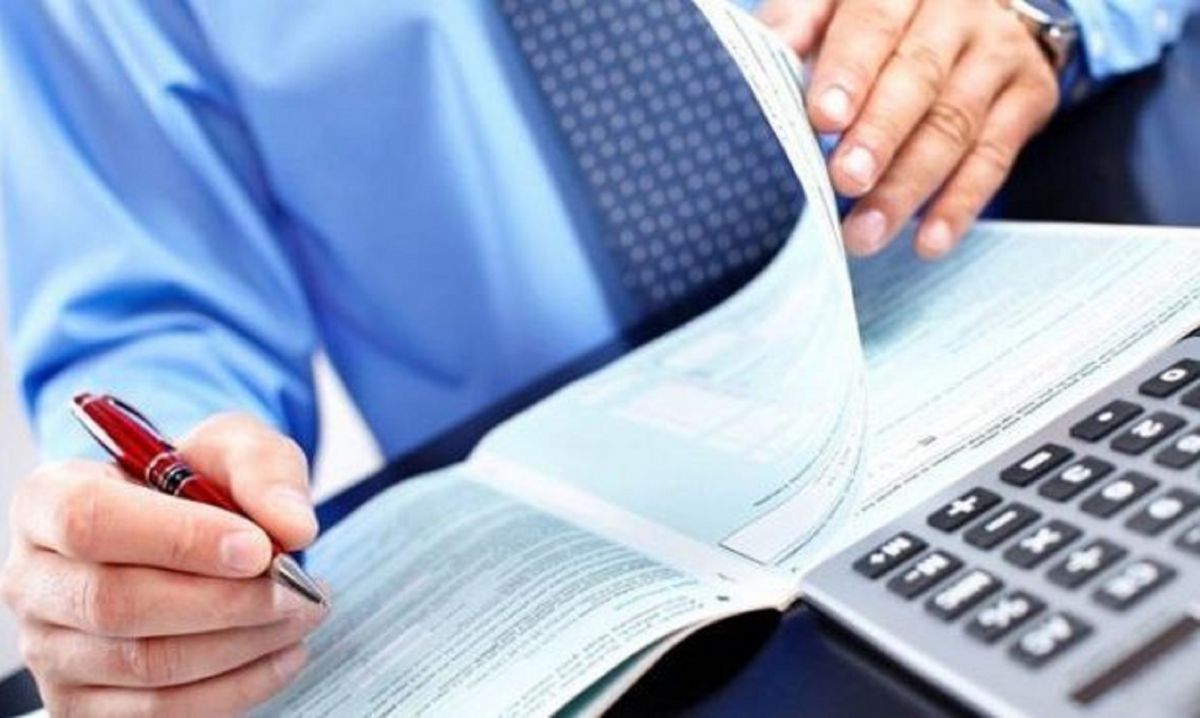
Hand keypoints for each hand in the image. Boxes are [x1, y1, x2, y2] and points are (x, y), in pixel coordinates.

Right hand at [1, 413, 325, 715]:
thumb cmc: (198, 482)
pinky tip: (283, 652)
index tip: (258, 548)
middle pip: (118, 604)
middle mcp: (34, 579)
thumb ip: (264, 472)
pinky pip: (163, 711)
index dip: (179, 539)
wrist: (189, 529)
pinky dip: (238, 686)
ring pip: (146, 665)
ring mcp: (51, 650)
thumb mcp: (233, 447)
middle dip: (226, 600)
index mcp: (49, 499)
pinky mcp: (84, 704)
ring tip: (302, 612)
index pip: (91, 521)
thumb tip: (292, 527)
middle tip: (296, 588)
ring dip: (243, 644)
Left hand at [763, 0, 1059, 257]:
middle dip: (880, 135)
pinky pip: (995, 157)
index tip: (822, 118)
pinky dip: (960, 203)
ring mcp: (999, 51)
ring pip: (955, 124)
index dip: (848, 71)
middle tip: (845, 181)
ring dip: (909, 186)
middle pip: (918, 77)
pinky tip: (928, 241)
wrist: (971, 10)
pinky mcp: (1029, 95)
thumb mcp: (830, 6)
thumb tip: (756, 62)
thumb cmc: (875, 18)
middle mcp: (959, 9)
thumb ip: (794, 26)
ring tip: (866, 233)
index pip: (873, 23)